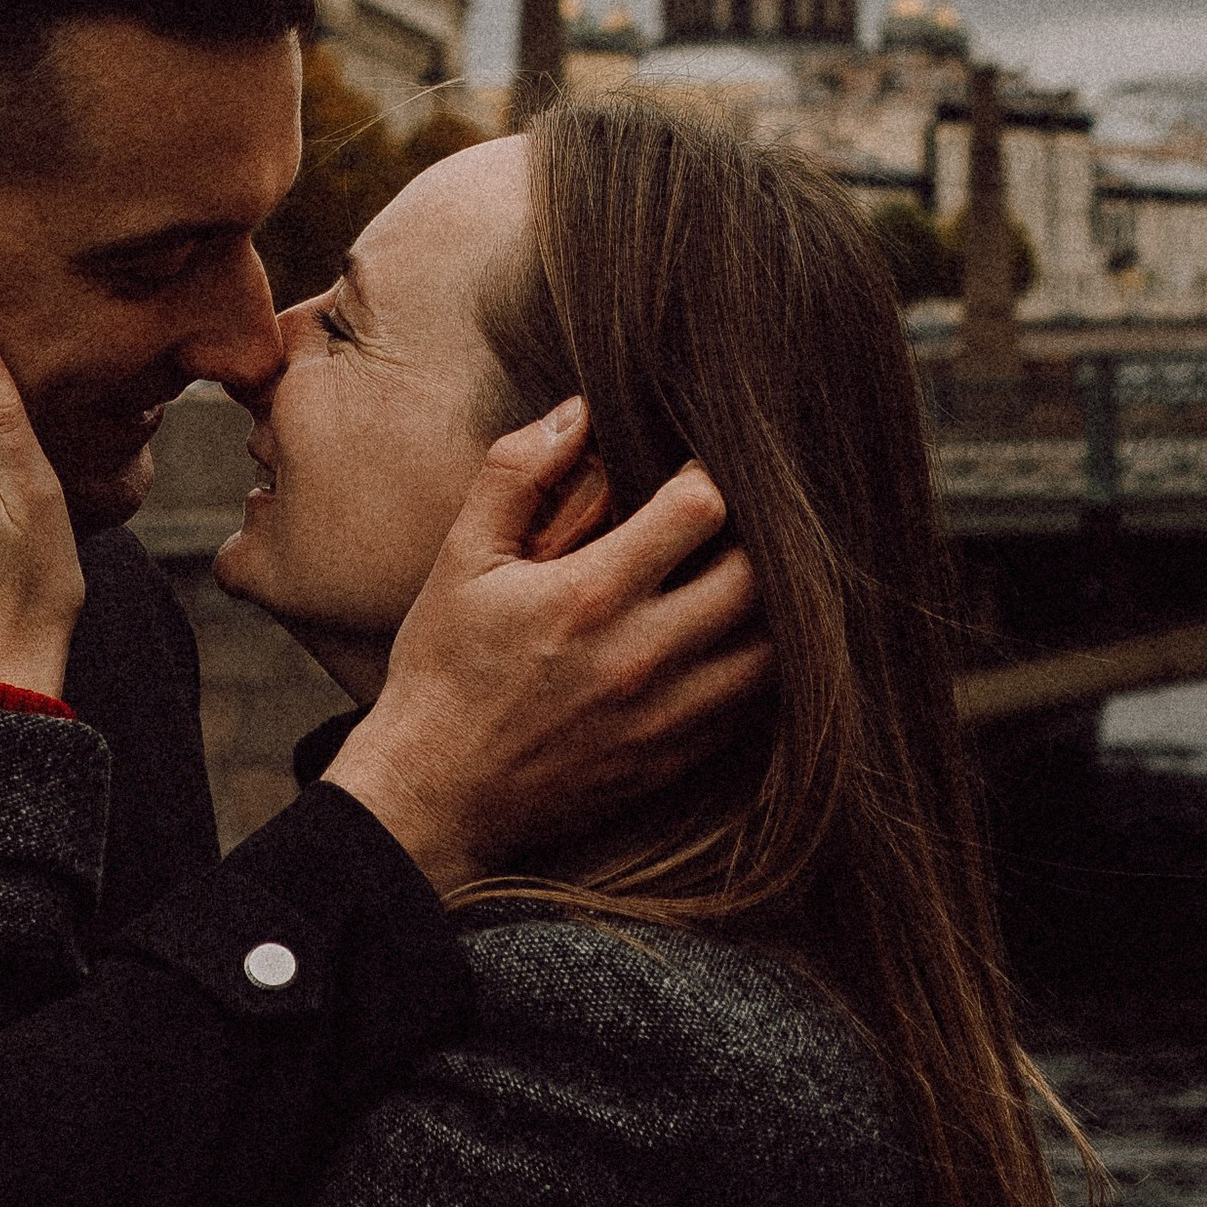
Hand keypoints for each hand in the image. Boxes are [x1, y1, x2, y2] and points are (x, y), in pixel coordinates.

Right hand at [324, 399, 765, 892]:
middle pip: (755, 577)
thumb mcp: (460, 558)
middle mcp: (640, 656)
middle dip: (751, 536)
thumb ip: (516, 474)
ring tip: (738, 578)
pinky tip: (726, 641)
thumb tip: (578, 412)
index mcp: (588, 596)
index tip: (688, 470)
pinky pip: (753, 707)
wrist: (435, 794)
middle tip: (727, 523)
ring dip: (767, 606)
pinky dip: (754, 667)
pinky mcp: (674, 759)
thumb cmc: (444, 668)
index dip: (704, 476)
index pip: (701, 511)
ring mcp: (665, 716)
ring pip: (771, 648)